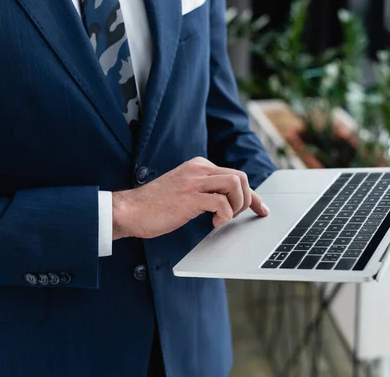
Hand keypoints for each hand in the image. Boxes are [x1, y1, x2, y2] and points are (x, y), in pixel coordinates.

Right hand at [111, 157, 268, 239]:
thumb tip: (227, 201)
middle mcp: (198, 169)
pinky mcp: (190, 197)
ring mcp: (194, 182)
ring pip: (235, 184)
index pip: (235, 174)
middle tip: (242, 215)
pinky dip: (224, 214)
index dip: (252, 194)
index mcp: (198, 166)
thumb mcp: (184, 190)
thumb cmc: (154, 206)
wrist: (129, 210)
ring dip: (237, 205)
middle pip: (240, 177)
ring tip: (225, 218)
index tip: (260, 207)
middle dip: (248, 199)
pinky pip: (221, 202)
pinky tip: (213, 223)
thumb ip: (204, 190)